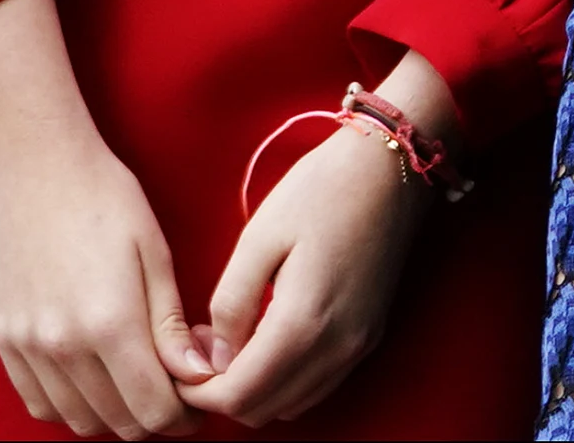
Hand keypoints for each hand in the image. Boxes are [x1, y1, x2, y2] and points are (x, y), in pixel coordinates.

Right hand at [0, 0, 214, 437]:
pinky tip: (96, 375)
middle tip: (178, 387)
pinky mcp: (4, 341)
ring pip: (77, 419)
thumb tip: (198, 374)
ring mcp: (26, 348)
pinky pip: (39, 402)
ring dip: (114, 414)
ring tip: (140, 379)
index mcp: (108, 324)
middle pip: (117, 423)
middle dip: (155, 417)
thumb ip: (172, 324)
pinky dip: (71, 404)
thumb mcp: (155, 253)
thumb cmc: (103, 197)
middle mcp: (61, 347)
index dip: (185, 413)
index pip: (152, 410)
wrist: (33, 166)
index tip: (201, 393)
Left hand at [174, 54, 455, 426]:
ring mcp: (358, 345)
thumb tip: (214, 356)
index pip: (238, 395)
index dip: (198, 390)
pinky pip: (318, 384)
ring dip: (255, 389)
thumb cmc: (322, 190)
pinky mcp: (370, 335)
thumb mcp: (260, 237)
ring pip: (291, 404)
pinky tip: (270, 339)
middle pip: (262, 409)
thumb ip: (231, 304)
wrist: (392, 164)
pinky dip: (286, 380)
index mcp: (304, 323)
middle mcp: (336, 347)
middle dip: (222, 392)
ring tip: (234, 342)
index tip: (181, 361)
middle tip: (202, 347)